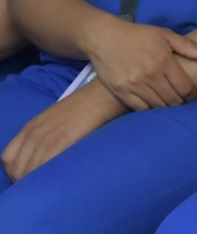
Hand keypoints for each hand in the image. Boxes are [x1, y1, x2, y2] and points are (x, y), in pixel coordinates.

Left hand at [1, 81, 125, 180]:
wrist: (101, 95)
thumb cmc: (84, 108)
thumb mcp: (54, 120)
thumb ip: (43, 136)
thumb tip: (41, 158)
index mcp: (30, 127)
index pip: (8, 158)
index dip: (15, 172)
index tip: (28, 177)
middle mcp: (33, 134)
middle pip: (17, 169)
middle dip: (25, 182)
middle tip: (42, 186)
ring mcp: (45, 139)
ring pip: (29, 172)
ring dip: (37, 184)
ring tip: (50, 187)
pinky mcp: (60, 143)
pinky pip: (43, 168)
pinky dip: (47, 178)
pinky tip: (57, 180)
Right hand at [82, 15, 196, 110]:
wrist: (104, 38)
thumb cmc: (138, 35)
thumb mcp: (165, 35)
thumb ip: (188, 47)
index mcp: (164, 61)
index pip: (185, 87)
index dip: (192, 95)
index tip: (193, 96)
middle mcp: (150, 75)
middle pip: (173, 100)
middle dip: (181, 103)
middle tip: (182, 101)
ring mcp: (134, 85)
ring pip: (158, 106)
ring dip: (167, 107)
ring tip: (170, 103)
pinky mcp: (121, 91)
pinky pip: (140, 108)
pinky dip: (150, 109)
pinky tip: (154, 104)